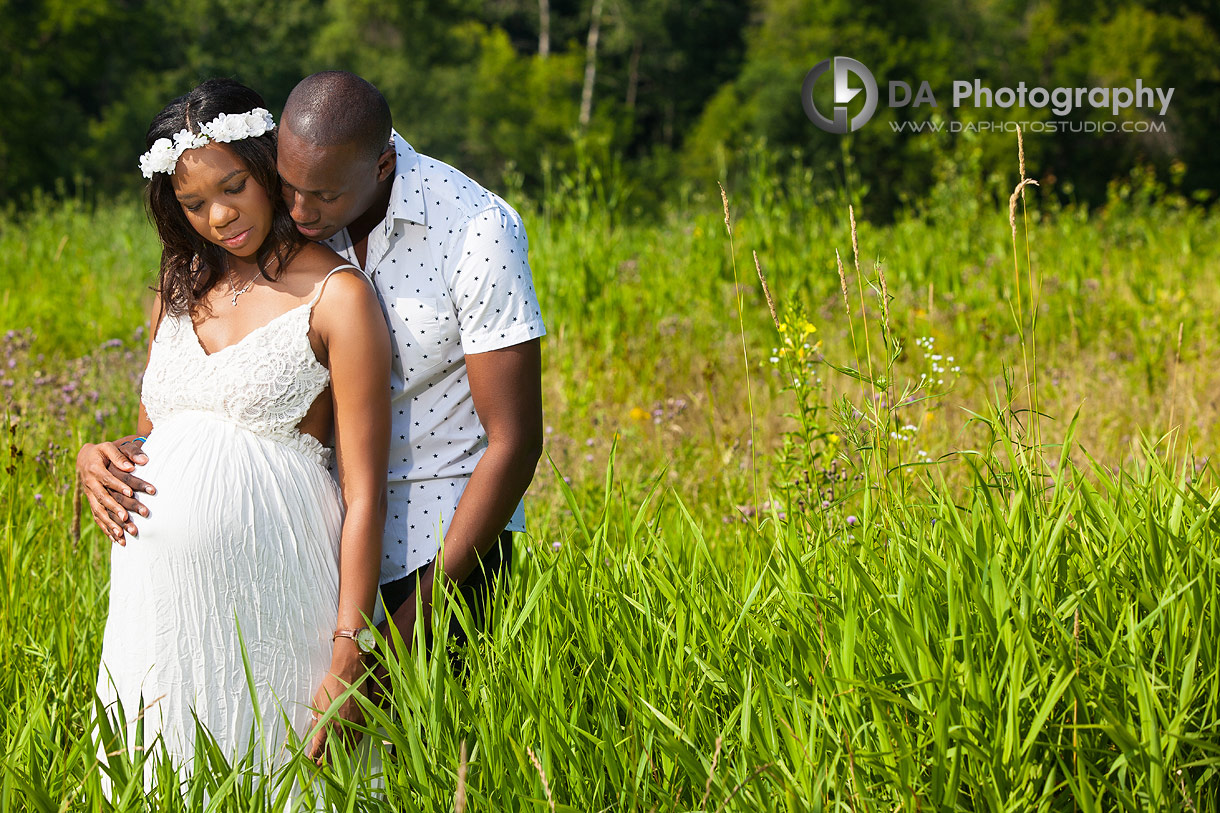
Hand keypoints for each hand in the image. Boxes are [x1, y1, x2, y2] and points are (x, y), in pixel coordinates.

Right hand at [76, 436, 155, 544]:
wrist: (85, 457)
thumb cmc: (102, 451)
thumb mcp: (110, 447)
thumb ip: (124, 454)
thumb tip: (140, 462)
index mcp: (94, 469)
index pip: (107, 478)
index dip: (118, 485)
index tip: (130, 492)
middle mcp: (90, 484)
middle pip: (102, 498)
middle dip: (115, 509)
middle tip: (127, 518)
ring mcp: (89, 495)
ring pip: (99, 511)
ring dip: (110, 523)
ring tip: (122, 534)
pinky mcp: (92, 503)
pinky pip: (97, 518)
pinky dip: (106, 529)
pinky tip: (117, 540)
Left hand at [304, 644, 367, 763]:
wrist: (349, 672)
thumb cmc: (330, 685)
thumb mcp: (317, 702)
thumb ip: (316, 720)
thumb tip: (315, 733)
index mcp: (327, 723)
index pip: (319, 746)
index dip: (314, 757)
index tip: (310, 762)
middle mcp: (340, 726)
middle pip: (333, 750)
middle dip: (325, 760)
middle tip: (320, 767)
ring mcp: (353, 723)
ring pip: (347, 746)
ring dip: (340, 756)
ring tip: (334, 762)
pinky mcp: (362, 719)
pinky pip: (358, 737)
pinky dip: (352, 745)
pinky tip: (349, 748)